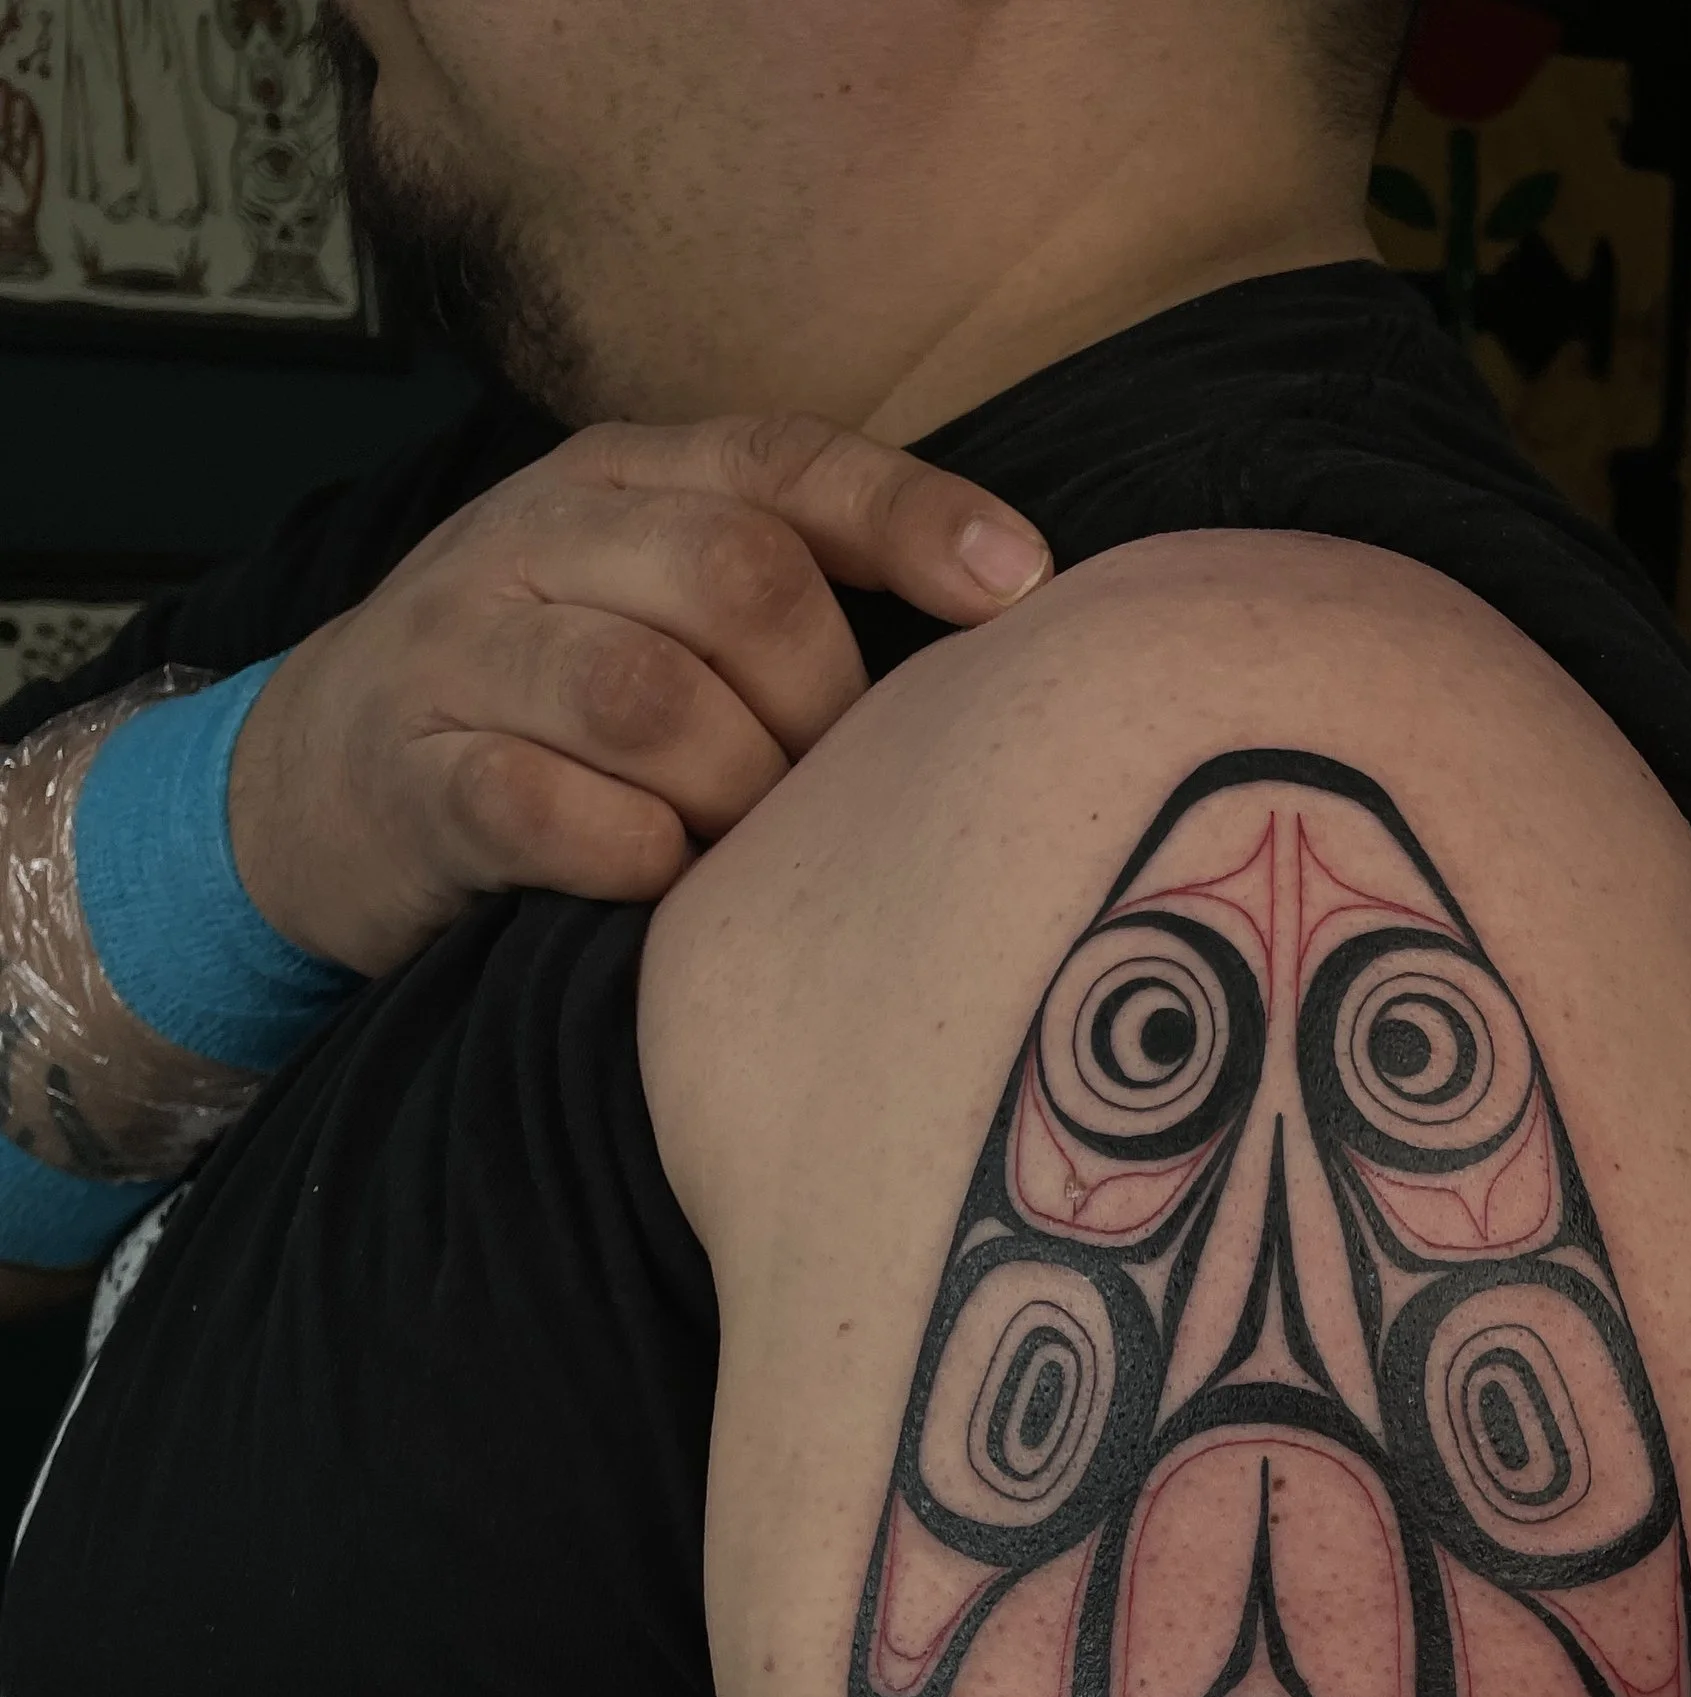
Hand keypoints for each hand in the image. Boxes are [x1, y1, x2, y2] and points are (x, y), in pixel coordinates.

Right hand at [227, 413, 1052, 976]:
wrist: (315, 789)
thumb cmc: (544, 710)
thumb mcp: (651, 605)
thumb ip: (788, 588)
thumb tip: (1010, 629)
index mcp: (619, 481)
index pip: (784, 464)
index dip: (911, 518)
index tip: (1020, 588)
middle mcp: (537, 539)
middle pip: (735, 578)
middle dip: (814, 700)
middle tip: (821, 790)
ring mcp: (462, 653)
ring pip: (646, 699)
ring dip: (730, 790)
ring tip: (739, 847)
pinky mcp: (414, 778)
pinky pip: (549, 810)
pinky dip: (630, 857)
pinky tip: (653, 882)